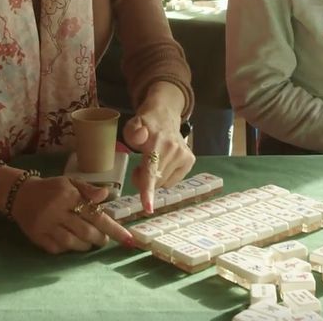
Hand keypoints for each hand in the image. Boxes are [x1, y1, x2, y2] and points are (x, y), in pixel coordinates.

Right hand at [11, 176, 133, 253]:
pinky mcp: (37, 237)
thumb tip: (106, 194)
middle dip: (101, 238)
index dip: (113, 228)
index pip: (95, 214)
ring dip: (87, 245)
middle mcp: (56, 210)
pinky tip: (72, 243)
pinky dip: (69, 249)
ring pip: (73, 243)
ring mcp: (46, 226)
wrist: (19, 194)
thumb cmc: (50, 188)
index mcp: (67, 195)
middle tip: (105, 239)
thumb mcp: (69, 182)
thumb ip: (88, 189)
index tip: (127, 239)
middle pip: (86, 231)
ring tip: (91, 241)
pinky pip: (58, 249)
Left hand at [123, 86, 194, 213]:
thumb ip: (132, 132)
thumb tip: (142, 136)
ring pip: (163, 183)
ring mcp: (184, 155)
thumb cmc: (144, 124)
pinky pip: (172, 181)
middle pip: (154, 182)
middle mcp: (174, 150)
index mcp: (157, 143)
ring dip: (154, 178)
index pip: (152, 171)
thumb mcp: (132, 125)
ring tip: (152, 160)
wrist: (164, 114)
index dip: (148, 192)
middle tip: (139, 165)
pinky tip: (164, 162)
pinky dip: (164, 176)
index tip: (148, 208)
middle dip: (143, 180)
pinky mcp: (190, 160)